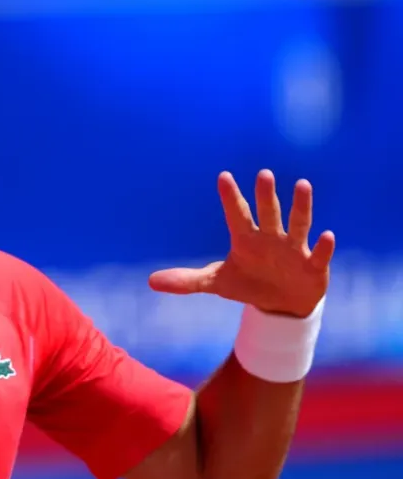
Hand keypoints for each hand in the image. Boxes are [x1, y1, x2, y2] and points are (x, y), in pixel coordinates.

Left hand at [149, 170, 333, 317]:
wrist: (280, 304)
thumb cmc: (248, 284)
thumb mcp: (216, 283)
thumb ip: (186, 280)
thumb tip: (150, 282)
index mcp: (246, 239)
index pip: (236, 215)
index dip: (230, 198)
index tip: (223, 177)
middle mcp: (271, 238)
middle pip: (268, 213)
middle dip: (266, 195)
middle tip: (263, 174)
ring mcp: (294, 250)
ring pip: (297, 224)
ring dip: (301, 206)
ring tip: (302, 184)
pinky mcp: (313, 266)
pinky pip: (320, 254)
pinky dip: (324, 246)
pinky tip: (328, 234)